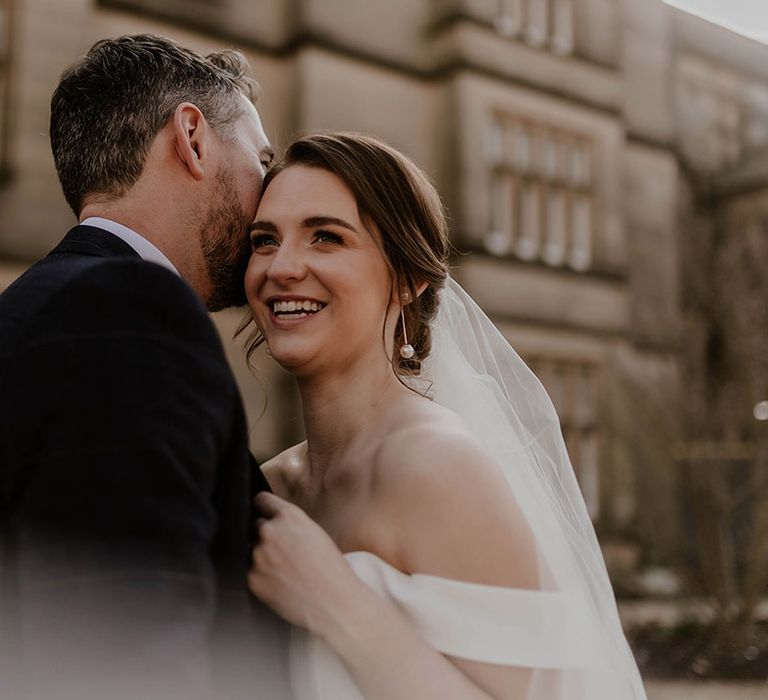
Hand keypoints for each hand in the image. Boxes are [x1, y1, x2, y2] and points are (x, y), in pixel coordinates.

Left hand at [248, 492, 365, 635]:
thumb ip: (290, 524)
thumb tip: (272, 524)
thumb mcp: (314, 533)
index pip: (262, 500)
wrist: (333, 602)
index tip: (265, 515)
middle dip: (267, 537)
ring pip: (253, 551)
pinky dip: (262, 578)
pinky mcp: (252, 578)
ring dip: (263, 558)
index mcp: (289, 516)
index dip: (265, 509)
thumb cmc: (331, 570)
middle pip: (257, 527)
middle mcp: (270, 531)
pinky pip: (251, 573)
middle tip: (285, 553)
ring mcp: (258, 555)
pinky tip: (282, 584)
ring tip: (286, 572)